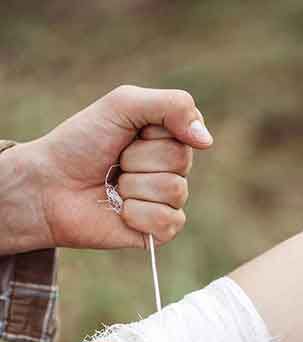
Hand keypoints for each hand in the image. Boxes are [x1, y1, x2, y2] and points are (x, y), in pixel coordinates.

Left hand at [2, 85, 212, 252]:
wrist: (49, 186)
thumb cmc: (81, 143)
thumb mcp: (123, 105)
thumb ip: (172, 107)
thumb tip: (207, 141)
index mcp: (168, 139)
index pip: (189, 132)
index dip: (153, 133)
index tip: (128, 133)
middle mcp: (172, 170)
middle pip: (182, 162)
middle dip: (140, 160)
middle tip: (116, 162)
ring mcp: (168, 201)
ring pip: (175, 191)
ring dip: (135, 187)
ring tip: (114, 186)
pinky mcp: (160, 231)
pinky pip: (169, 222)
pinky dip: (138, 215)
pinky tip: (121, 211)